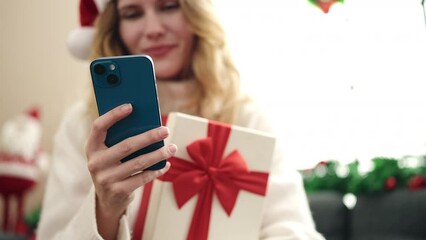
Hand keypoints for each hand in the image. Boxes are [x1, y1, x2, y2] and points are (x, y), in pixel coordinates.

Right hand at [85, 103, 175, 238]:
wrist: (107, 200)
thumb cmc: (113, 167)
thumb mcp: (108, 153)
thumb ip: (119, 139)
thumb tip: (146, 122)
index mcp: (91, 148)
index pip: (98, 126)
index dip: (113, 115)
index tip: (131, 106)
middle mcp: (95, 163)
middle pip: (126, 145)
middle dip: (149, 137)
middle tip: (165, 130)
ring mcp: (106, 179)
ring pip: (139, 163)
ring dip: (159, 154)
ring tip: (172, 148)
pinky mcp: (118, 191)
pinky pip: (143, 178)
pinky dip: (157, 170)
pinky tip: (166, 164)